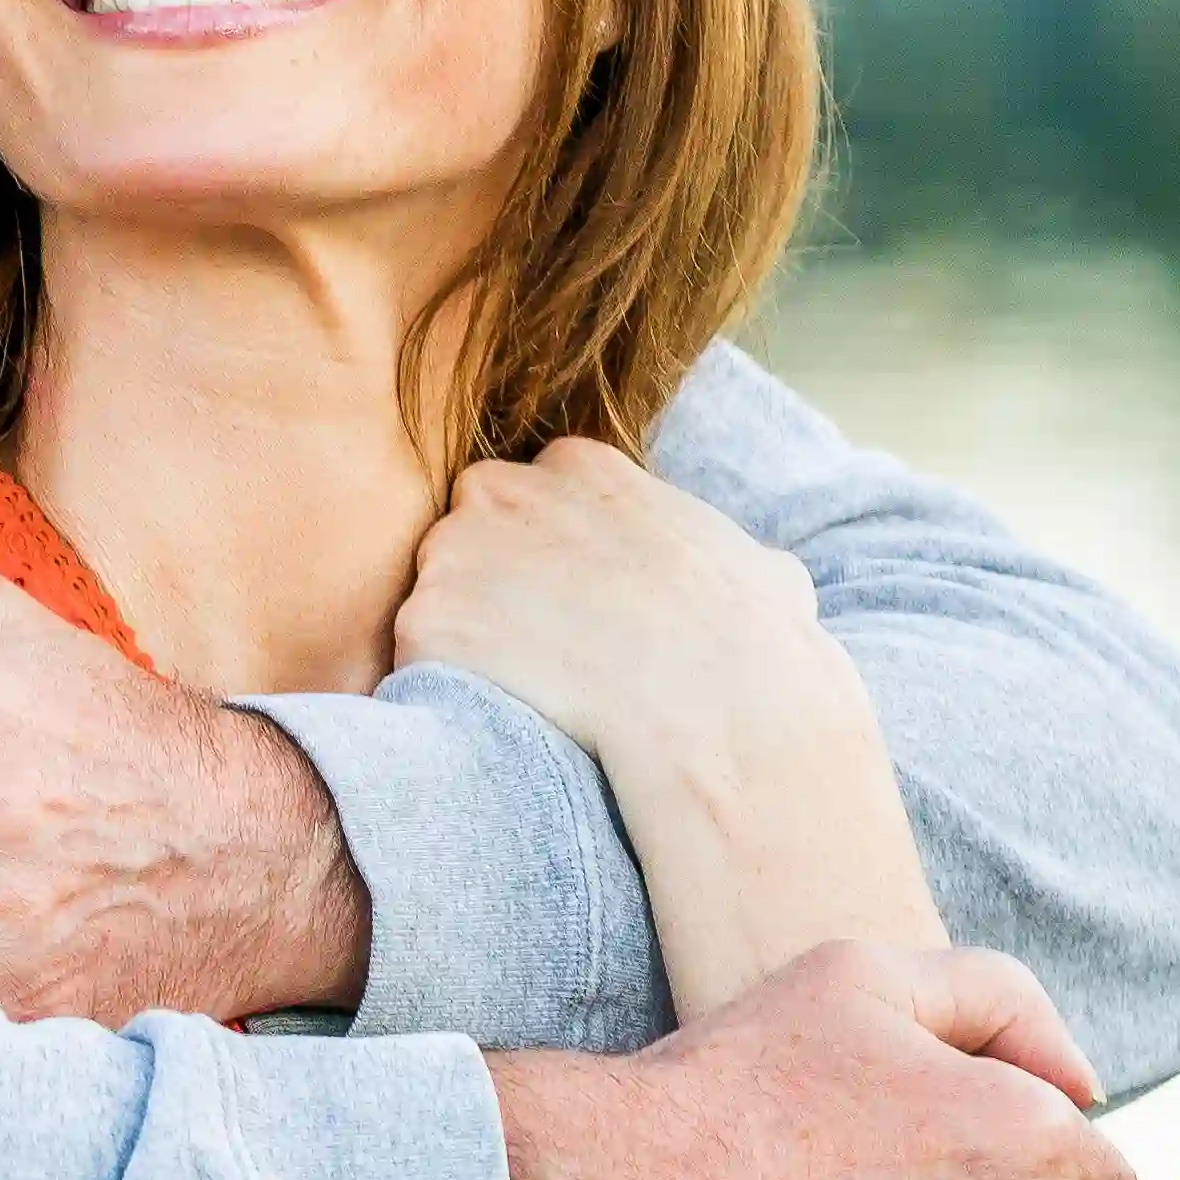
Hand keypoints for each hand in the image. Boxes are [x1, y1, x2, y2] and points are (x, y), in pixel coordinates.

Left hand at [390, 439, 842, 782]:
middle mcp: (503, 491)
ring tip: (523, 691)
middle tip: (536, 650)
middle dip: (488, 584)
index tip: (570, 607)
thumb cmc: (751, 644)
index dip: (542, 557)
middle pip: (464, 533)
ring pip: (435, 596)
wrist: (715, 707)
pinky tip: (497, 712)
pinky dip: (441, 687)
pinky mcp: (426, 621)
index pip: (527, 496)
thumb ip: (733, 555)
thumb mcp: (761, 569)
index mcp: (579, 467)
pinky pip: (413, 657)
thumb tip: (766, 579)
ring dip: (463, 639)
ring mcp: (454, 553)